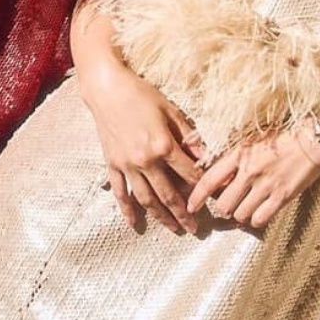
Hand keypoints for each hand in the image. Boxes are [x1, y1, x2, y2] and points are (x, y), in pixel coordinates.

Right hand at [77, 51, 206, 234]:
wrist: (106, 89)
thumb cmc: (141, 94)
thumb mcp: (170, 110)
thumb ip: (188, 135)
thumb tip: (206, 156)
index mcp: (163, 145)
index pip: (188, 173)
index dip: (202, 187)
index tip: (212, 200)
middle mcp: (145, 160)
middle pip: (168, 194)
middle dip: (183, 214)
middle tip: (195, 230)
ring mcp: (127, 165)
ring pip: (146, 199)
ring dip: (161, 217)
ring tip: (173, 229)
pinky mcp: (112, 164)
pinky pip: (120, 192)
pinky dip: (127, 210)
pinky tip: (135, 224)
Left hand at [187, 128, 319, 230]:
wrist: (312, 141)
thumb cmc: (281, 137)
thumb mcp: (250, 137)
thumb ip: (228, 151)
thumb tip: (201, 154)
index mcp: (239, 154)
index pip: (209, 179)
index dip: (196, 196)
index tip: (191, 205)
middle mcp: (249, 171)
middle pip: (223, 204)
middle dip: (223, 207)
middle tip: (229, 203)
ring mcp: (266, 185)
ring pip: (240, 214)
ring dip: (240, 213)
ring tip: (246, 205)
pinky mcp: (282, 196)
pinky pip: (259, 219)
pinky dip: (256, 219)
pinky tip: (259, 211)